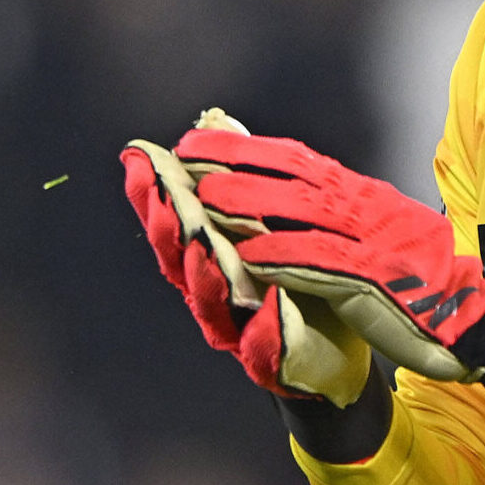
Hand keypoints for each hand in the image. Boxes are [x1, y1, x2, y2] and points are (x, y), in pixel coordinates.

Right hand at [120, 136, 372, 403]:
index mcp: (212, 256)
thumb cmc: (303, 276)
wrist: (343, 345)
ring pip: (212, 306)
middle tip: (164, 198)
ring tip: (203, 247)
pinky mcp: (273, 362)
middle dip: (169, 229)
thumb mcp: (278, 218)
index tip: (141, 159)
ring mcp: (239, 330)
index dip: (154, 193)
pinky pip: (263, 350)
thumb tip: (214, 121)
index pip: (175, 220)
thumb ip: (245, 177)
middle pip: (181, 262)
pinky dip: (264, 330)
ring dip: (206, 276)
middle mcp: (216, 293)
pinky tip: (269, 307)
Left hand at [175, 129, 484, 382]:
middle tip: (187, 153)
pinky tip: (250, 256)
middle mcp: (365, 208)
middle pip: (292, 173)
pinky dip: (283, 255)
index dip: (248, 147)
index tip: (203, 139)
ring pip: (300, 209)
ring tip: (205, 198)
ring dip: (250, 202)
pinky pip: (321, 261)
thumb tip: (295, 196)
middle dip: (237, 160)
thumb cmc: (425, 280)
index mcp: (365, 196)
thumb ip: (342, 213)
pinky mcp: (373, 278)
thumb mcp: (383, 230)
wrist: (473, 314)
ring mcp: (370, 240)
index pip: (299, 159)